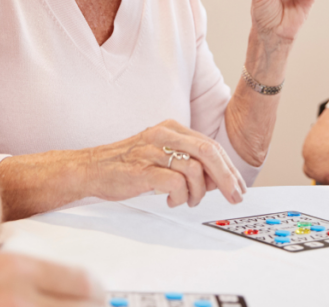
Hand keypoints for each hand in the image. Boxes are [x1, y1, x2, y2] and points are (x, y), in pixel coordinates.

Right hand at [87, 120, 247, 207]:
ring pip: (195, 170)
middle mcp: (164, 135)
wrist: (90, 168)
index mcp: (171, 128)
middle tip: (234, 195)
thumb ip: (187, 162)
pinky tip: (172, 200)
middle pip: (209, 152)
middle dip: (226, 177)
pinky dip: (180, 196)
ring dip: (198, 192)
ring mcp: (153, 150)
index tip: (237, 185)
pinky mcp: (143, 169)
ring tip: (188, 200)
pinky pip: (175, 183)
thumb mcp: (160, 155)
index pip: (210, 145)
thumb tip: (216, 180)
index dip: (228, 167)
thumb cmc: (126, 165)